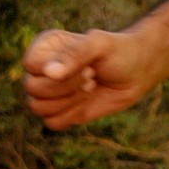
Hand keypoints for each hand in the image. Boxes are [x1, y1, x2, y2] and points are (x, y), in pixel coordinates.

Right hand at [22, 26, 165, 130]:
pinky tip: (88, 101)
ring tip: (91, 86)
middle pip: (33, 88)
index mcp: (45, 47)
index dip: (57, 70)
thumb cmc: (119, 52)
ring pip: (38, 108)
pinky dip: (72, 115)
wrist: (138, 72)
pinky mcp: (60, 111)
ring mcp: (49, 92)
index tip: (86, 65)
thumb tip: (50, 73)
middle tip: (92, 76)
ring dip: (70, 101)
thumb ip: (75, 53)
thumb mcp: (101, 45)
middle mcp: (42, 69)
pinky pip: (52, 123)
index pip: (30, 65)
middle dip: (67, 86)